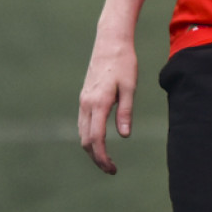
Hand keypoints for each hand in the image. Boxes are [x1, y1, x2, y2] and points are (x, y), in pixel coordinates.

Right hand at [78, 34, 137, 174]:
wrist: (110, 42)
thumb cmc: (124, 63)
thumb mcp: (129, 87)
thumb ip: (125, 112)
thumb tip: (124, 135)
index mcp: (98, 102)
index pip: (96, 139)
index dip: (102, 157)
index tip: (112, 169)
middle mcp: (86, 103)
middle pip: (86, 140)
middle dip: (96, 158)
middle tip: (111, 169)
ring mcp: (83, 100)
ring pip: (82, 132)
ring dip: (92, 149)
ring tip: (106, 159)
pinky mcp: (84, 96)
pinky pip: (82, 123)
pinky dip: (89, 136)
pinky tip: (99, 140)